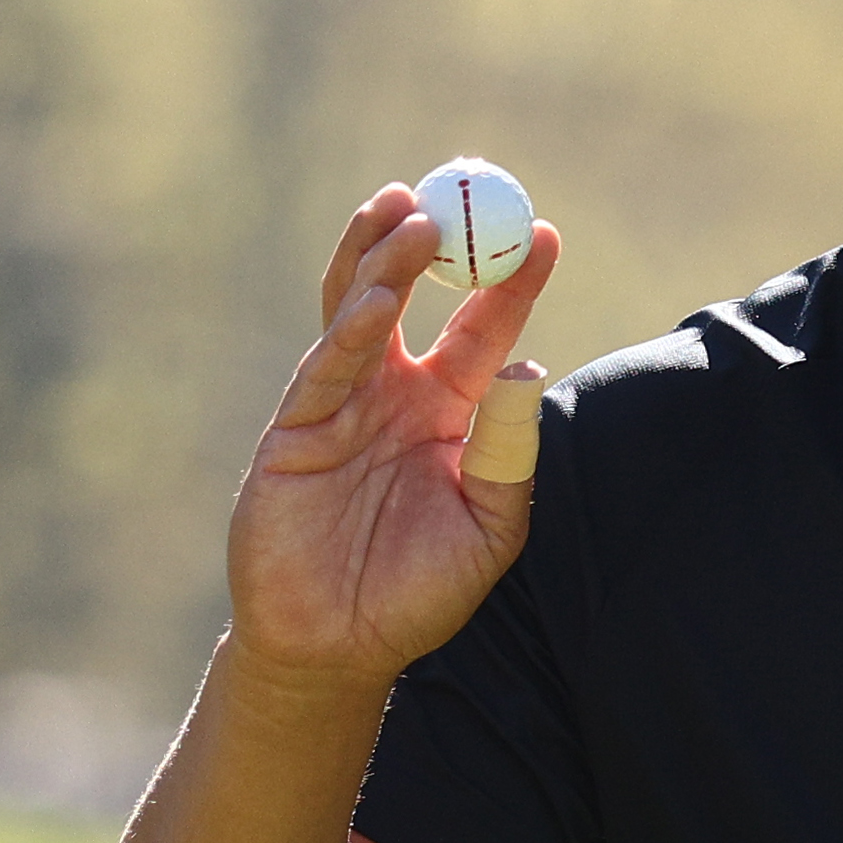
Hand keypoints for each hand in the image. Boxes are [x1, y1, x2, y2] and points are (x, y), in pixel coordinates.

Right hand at [226, 184, 562, 689]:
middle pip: (414, 299)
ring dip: (381, 262)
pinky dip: (349, 331)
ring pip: (357, 312)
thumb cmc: (419, 593)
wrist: (339, 648)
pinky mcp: (295, 430)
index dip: (511, 282)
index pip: (485, 330)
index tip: (547, 235)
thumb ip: (509, 452)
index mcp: (451, 412)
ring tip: (410, 214)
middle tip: (466, 194)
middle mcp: (395, 394)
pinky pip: (324, 368)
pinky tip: (375, 300)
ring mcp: (341, 406)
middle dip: (437, 245)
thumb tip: (531, 367)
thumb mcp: (489, 526)